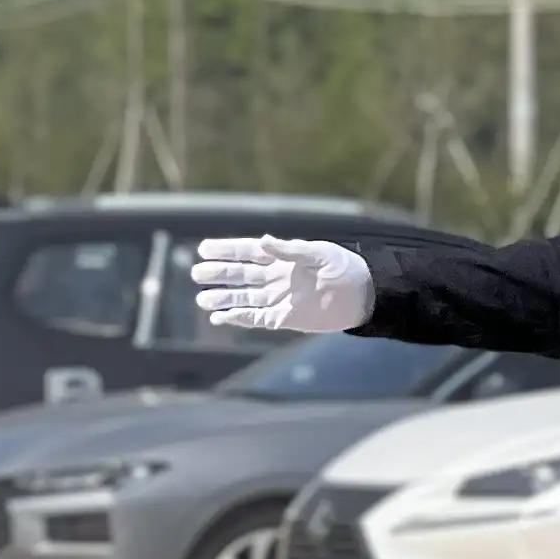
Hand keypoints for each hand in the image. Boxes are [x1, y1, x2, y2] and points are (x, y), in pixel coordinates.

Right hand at [190, 235, 373, 334]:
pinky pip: (255, 319)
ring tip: (201, 299)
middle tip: (196, 273)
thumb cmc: (344, 268)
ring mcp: (278, 299)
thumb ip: (290, 249)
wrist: (363, 295)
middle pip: (240, 275)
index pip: (247, 252)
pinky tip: (220, 318)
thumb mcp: (319, 253)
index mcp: (282, 258)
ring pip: (243, 298)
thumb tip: (263, 240)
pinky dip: (237, 318)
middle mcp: (276, 278)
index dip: (225, 250)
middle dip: (218, 274)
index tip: (203, 248)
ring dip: (223, 298)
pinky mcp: (284, 318)